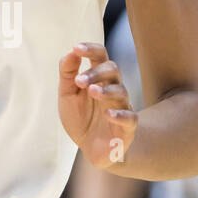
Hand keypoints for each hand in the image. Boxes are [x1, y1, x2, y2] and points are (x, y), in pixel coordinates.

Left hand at [58, 42, 137, 169]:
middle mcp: (112, 88)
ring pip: (121, 91)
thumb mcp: (67, 95)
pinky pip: (130, 117)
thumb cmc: (81, 118)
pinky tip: (108, 114)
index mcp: (97, 78)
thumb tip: (70, 52)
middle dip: (96, 72)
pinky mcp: (127, 127)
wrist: (91, 149)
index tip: (76, 48)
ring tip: (92, 92)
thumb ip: (67, 74)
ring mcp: (121, 106)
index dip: (90, 49)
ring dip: (106, 90)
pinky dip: (120, 114)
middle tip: (79, 81)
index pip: (100, 56)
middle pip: (112, 70)